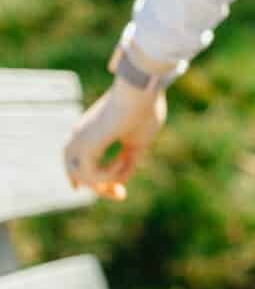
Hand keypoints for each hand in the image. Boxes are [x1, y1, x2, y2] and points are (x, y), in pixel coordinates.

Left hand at [63, 78, 167, 200]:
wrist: (141, 93)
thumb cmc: (143, 112)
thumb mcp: (138, 143)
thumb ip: (128, 162)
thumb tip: (120, 181)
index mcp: (90, 135)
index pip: (84, 166)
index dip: (101, 183)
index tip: (121, 192)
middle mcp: (78, 139)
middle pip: (79, 176)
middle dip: (101, 189)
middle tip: (121, 195)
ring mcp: (78, 142)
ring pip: (83, 178)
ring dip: (108, 180)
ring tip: (126, 164)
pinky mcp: (83, 146)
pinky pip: (90, 175)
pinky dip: (109, 174)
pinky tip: (123, 160)